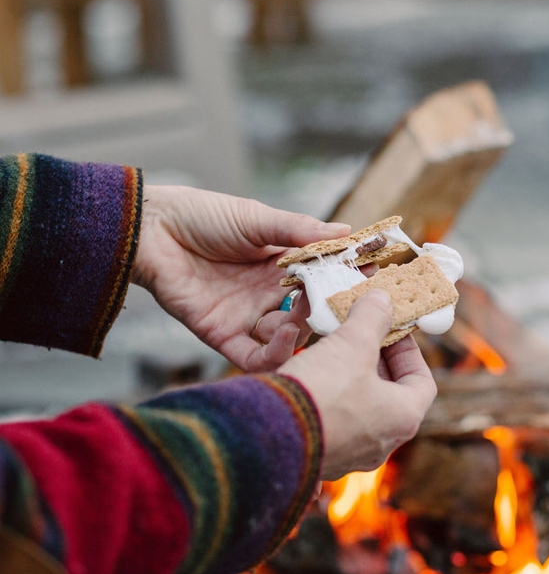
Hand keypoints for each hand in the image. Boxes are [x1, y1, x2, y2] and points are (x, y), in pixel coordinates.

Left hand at [132, 185, 349, 371]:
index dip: (344, 275)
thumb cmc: (203, 215)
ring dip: (305, 330)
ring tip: (312, 311)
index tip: (372, 270)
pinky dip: (275, 354)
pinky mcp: (222, 334)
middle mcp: (266, 294)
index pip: (320, 276)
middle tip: (349, 300)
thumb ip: (298, 231)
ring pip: (287, 338)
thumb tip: (347, 231)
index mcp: (277, 265)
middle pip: (308, 311)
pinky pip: (254, 357)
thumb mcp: (258, 219)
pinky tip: (289, 335)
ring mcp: (245, 316)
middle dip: (329, 308)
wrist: (152, 229)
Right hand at [277, 290, 436, 480]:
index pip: (423, 381)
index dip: (409, 350)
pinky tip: (311, 379)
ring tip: (333, 353)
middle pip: (390, 395)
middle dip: (376, 362)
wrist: (269, 435)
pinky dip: (329, 399)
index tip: (390, 330)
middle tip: (360, 336)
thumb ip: (372, 317)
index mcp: (402, 418)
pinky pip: (333, 423)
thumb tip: (382, 300)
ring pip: (360, 410)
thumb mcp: (351, 343)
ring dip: (351, 380)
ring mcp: (351, 455)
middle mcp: (382, 443)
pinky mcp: (321, 457)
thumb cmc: (322, 390)